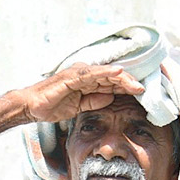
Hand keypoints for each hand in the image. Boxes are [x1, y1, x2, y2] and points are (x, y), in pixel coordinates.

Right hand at [12, 63, 145, 123]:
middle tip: (145, 88)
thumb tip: (112, 97)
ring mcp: (78, 74)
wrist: (34, 106)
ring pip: (105, 74)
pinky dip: (105, 72)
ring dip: (122, 78)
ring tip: (137, 83)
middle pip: (112, 77)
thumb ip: (96, 101)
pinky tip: (118, 73)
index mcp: (88, 81)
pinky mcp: (71, 76)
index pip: (112, 82)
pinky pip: (91, 74)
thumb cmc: (55, 105)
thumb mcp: (82, 106)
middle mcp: (85, 74)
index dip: (127, 86)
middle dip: (129, 82)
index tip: (142, 92)